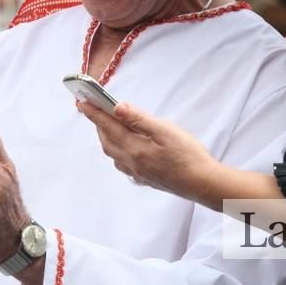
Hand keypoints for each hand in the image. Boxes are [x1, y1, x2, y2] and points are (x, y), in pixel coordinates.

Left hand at [79, 102, 223, 207]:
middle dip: (98, 125)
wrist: (203, 184)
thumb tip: (118, 108)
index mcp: (135, 148)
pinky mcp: (146, 179)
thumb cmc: (188, 155)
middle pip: (107, 141)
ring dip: (107, 139)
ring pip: (113, 154)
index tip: (82, 102)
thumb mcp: (165, 130)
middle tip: (95, 110)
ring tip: (108, 126)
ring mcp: (138, 173)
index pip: (108, 126)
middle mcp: (132, 162)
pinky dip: (118, 153)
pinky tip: (126, 149)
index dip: (94, 113)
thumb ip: (140, 119)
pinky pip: (124, 165)